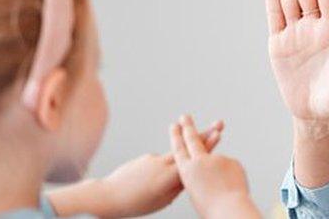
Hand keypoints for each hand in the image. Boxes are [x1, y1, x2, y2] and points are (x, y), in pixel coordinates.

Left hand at [46, 121, 222, 217]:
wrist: (109, 196)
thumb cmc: (137, 204)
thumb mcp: (163, 200)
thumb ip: (177, 185)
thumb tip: (188, 175)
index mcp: (169, 177)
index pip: (194, 158)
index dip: (208, 145)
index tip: (219, 133)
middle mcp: (163, 163)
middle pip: (188, 146)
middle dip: (204, 134)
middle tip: (219, 123)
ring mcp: (153, 158)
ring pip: (174, 152)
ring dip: (184, 147)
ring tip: (186, 157)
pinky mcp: (145, 157)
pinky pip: (159, 162)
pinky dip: (160, 169)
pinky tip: (149, 182)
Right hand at [169, 115, 260, 218]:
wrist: (229, 211)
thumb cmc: (210, 208)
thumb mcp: (195, 192)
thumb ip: (193, 176)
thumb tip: (196, 169)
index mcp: (186, 171)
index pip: (179, 149)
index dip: (176, 136)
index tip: (174, 125)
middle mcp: (199, 162)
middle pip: (192, 140)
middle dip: (188, 127)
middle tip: (185, 116)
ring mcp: (216, 159)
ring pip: (216, 161)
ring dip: (218, 171)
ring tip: (217, 166)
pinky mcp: (231, 161)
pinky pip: (229, 171)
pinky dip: (229, 180)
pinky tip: (231, 189)